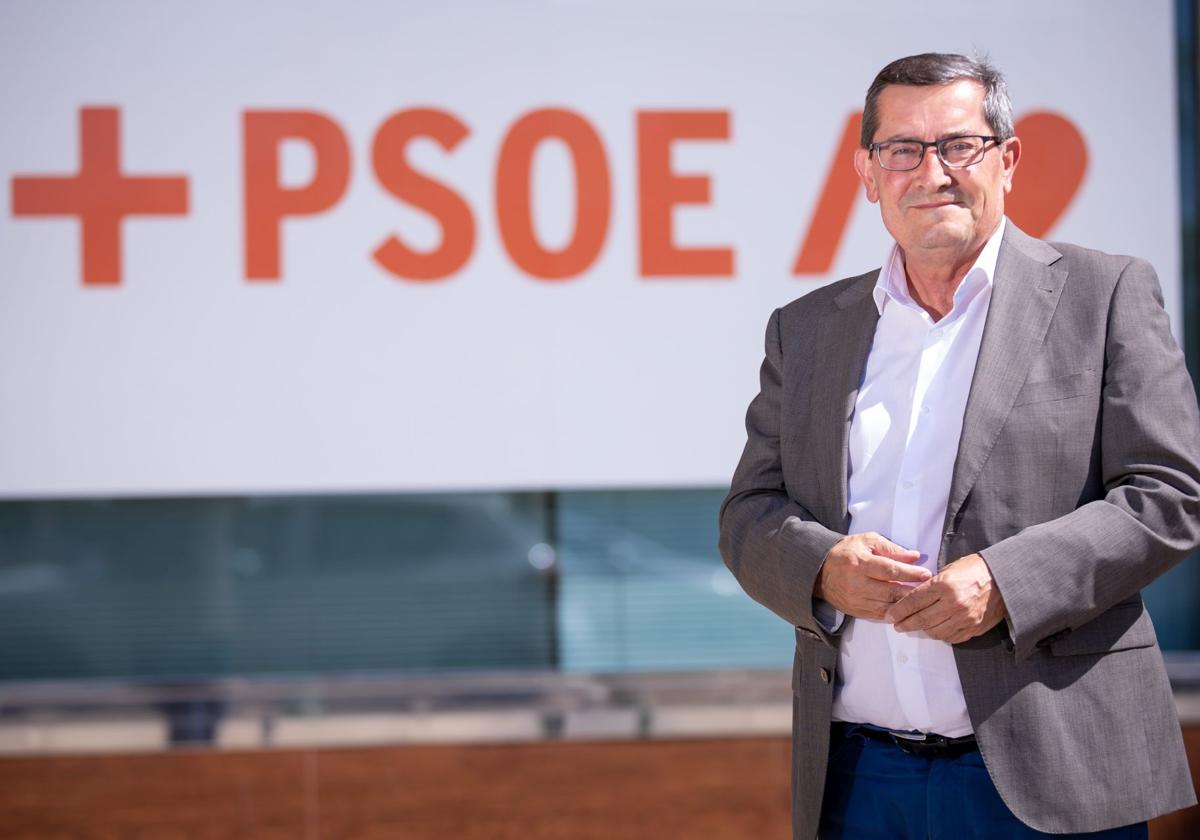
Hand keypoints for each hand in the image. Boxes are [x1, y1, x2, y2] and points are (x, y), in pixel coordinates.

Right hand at [814, 532, 930, 619]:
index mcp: (860, 563)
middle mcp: (857, 584)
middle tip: (928, 589)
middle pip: (891, 592)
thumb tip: (914, 556)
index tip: (926, 574)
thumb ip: (891, 548)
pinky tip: (905, 608)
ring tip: (920, 599)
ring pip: (888, 607)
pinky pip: (880, 615)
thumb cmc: (846, 553)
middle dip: (913, 591)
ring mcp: (856, 600)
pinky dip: (895, 613)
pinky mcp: (856, 611)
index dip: (910, 573)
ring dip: (906, 605)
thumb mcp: (867, 541)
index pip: (891, 571)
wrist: (820, 571)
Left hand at [884, 553, 1005, 643]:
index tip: (890, 615)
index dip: (899, 610)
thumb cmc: (975, 569)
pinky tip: (934, 629)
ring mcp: (964, 618)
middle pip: (921, 619)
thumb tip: (913, 596)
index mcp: (944, 585)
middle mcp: (953, 603)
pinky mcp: (973, 628)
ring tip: (914, 626)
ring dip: (921, 630)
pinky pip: (950, 637)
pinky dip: (939, 634)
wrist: (1005, 578)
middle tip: (897, 625)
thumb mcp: (949, 569)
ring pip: (934, 631)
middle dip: (905, 623)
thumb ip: (931, 584)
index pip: (914, 601)